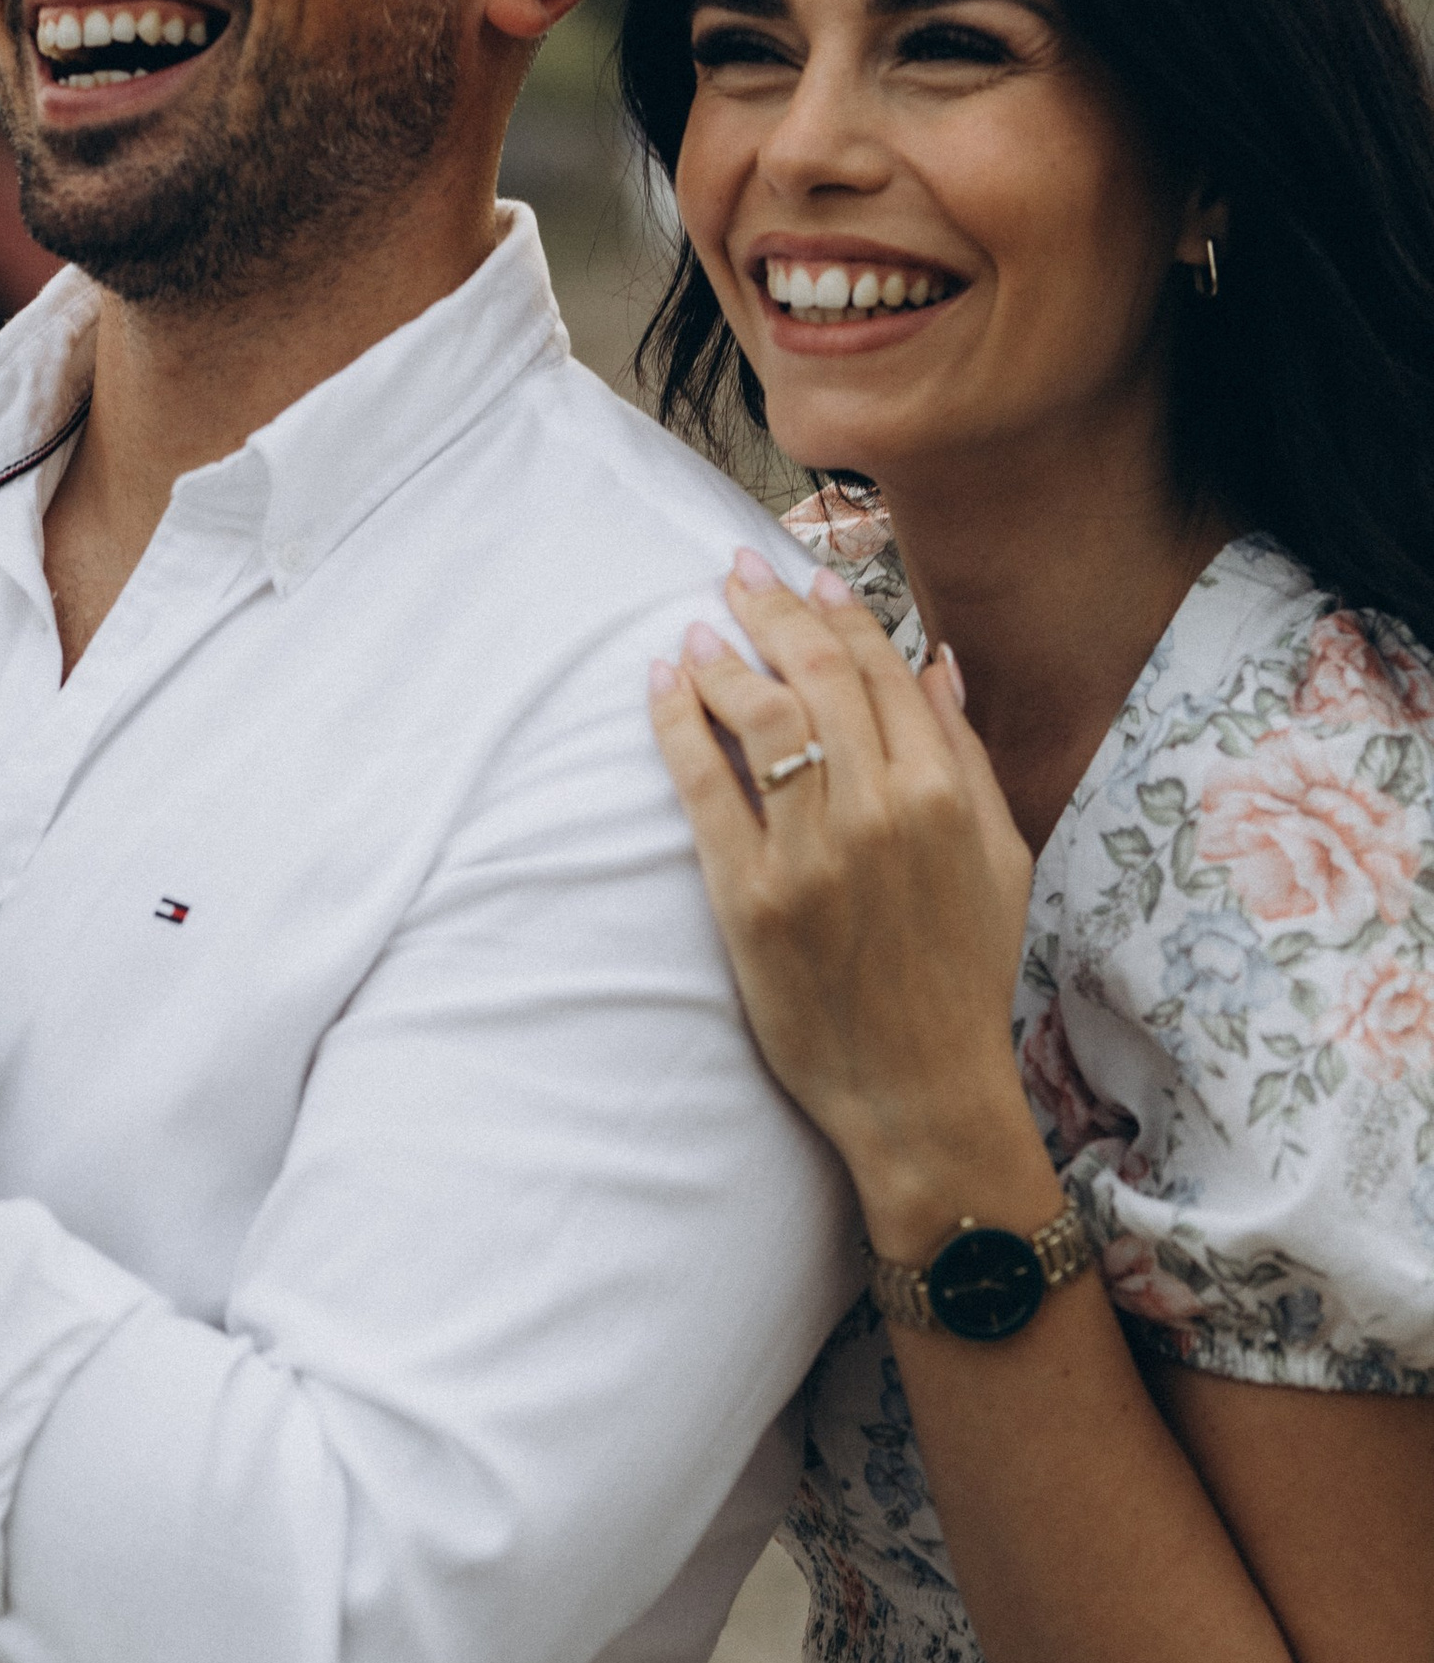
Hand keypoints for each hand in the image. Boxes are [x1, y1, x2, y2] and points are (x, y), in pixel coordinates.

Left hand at [648, 552, 1040, 1239]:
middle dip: (771, 610)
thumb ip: (967, 756)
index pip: (881, 672)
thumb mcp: (999, 859)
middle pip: (815, 676)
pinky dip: (678, 722)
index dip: (840, 615)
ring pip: (760, 718)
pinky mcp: (749, 896)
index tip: (807, 579)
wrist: (922, 1092)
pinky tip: (663, 682)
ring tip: (698, 627)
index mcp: (945, 796)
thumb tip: (938, 663)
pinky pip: (704, 785)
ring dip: (722, 657)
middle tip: (736, 570)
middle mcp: (880, 812)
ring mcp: (811, 854)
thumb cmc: (963, 975)